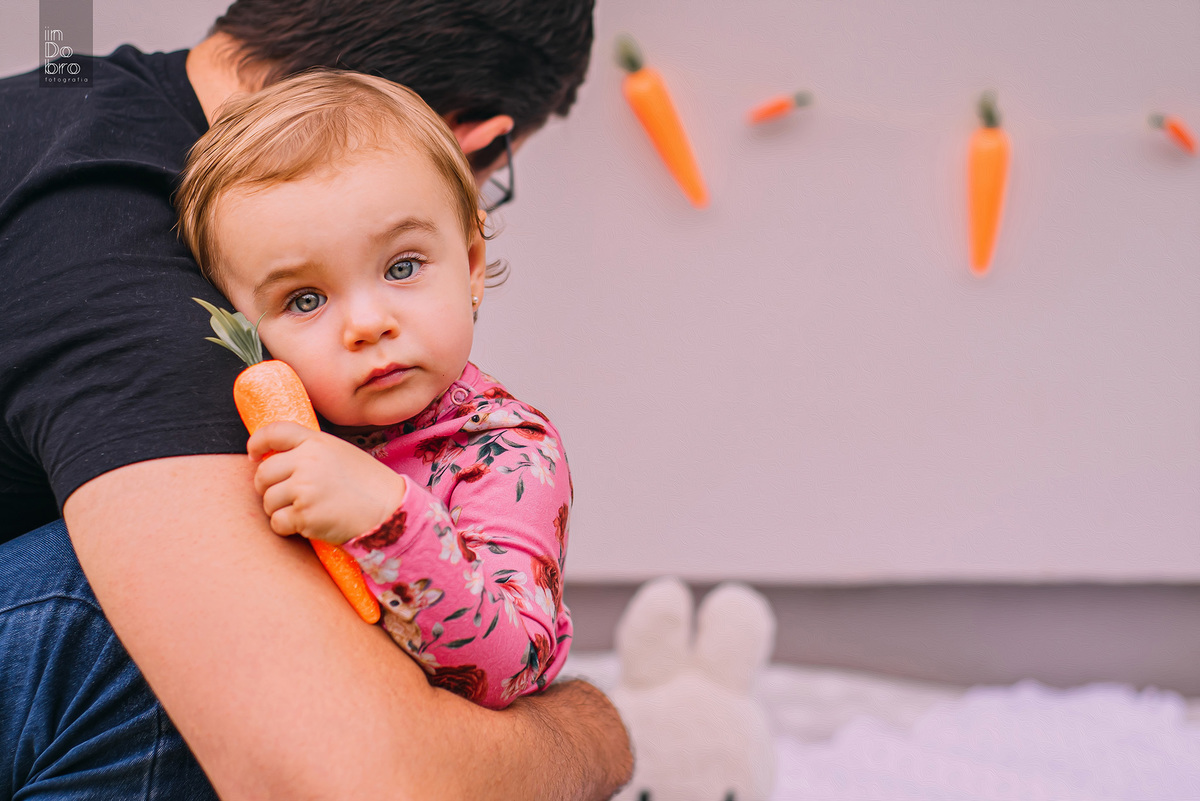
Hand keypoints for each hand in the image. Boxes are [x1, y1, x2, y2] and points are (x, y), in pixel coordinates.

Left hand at [247, 421, 406, 544]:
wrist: (389, 510)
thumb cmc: (367, 484)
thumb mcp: (341, 454)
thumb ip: (311, 452)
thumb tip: (277, 460)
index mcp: (316, 443)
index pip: (275, 432)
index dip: (257, 442)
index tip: (253, 455)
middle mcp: (307, 462)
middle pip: (264, 473)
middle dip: (266, 487)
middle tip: (282, 496)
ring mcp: (304, 488)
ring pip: (268, 500)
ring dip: (278, 509)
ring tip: (303, 511)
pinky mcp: (304, 515)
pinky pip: (277, 522)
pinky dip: (286, 527)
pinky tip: (306, 524)